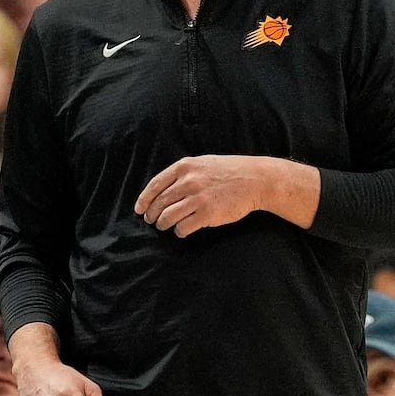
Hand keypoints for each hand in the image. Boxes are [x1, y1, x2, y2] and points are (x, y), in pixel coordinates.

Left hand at [136, 155, 269, 236]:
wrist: (254, 180)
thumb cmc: (229, 171)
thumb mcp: (202, 163)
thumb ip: (183, 174)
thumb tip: (162, 191)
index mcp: (184, 167)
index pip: (155, 185)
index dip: (144, 200)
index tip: (139, 209)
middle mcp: (188, 181)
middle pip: (159, 203)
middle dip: (152, 215)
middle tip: (153, 221)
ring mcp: (197, 198)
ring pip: (167, 217)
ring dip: (163, 225)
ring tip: (165, 226)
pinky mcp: (207, 214)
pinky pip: (183, 227)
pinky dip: (179, 232)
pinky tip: (182, 231)